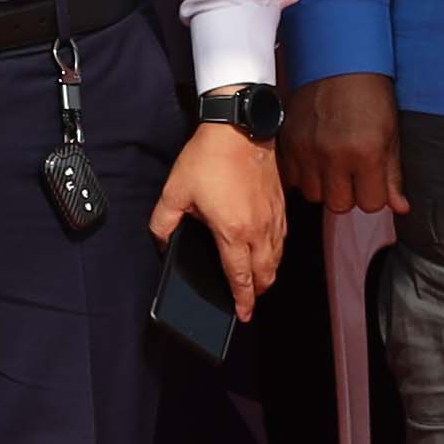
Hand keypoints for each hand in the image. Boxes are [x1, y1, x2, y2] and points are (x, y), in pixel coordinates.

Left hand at [149, 123, 284, 308]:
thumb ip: (163, 222)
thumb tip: (161, 243)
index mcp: (233, 232)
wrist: (239, 128)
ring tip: (257, 280)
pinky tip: (267, 251)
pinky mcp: (281, 205)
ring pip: (277, 259)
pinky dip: (276, 253)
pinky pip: (283, 240)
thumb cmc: (208, 158)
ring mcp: (274, 218)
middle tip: (248, 300)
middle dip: (258, 293)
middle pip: (266, 275)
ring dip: (269, 274)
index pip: (241, 278)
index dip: (242, 301)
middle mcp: (259, 230)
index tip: (242, 315)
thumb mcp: (175, 191)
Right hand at [285, 72, 405, 218]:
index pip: (371, 204)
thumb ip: (393, 175)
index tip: (373, 182)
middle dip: (349, 194)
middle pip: (339, 205)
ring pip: (314, 194)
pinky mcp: (288, 143)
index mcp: (366, 153)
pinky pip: (292, 178)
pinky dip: (303, 174)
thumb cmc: (369, 93)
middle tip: (352, 174)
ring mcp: (307, 150)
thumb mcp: (390, 133)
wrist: (336, 61)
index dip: (374, 195)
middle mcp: (333, 156)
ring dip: (324, 185)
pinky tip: (314, 158)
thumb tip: (400, 207)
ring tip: (331, 165)